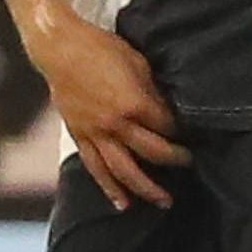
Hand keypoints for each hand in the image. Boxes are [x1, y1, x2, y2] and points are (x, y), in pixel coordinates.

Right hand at [34, 15, 187, 207]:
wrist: (59, 48)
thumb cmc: (100, 48)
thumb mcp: (137, 62)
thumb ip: (153, 90)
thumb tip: (168, 110)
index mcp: (134, 103)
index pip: (167, 127)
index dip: (182, 132)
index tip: (192, 134)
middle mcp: (116, 125)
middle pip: (152, 152)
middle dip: (175, 160)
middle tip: (189, 164)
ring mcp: (96, 134)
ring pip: (123, 171)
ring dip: (146, 188)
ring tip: (164, 201)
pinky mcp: (80, 137)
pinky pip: (95, 169)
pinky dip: (109, 188)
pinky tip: (123, 203)